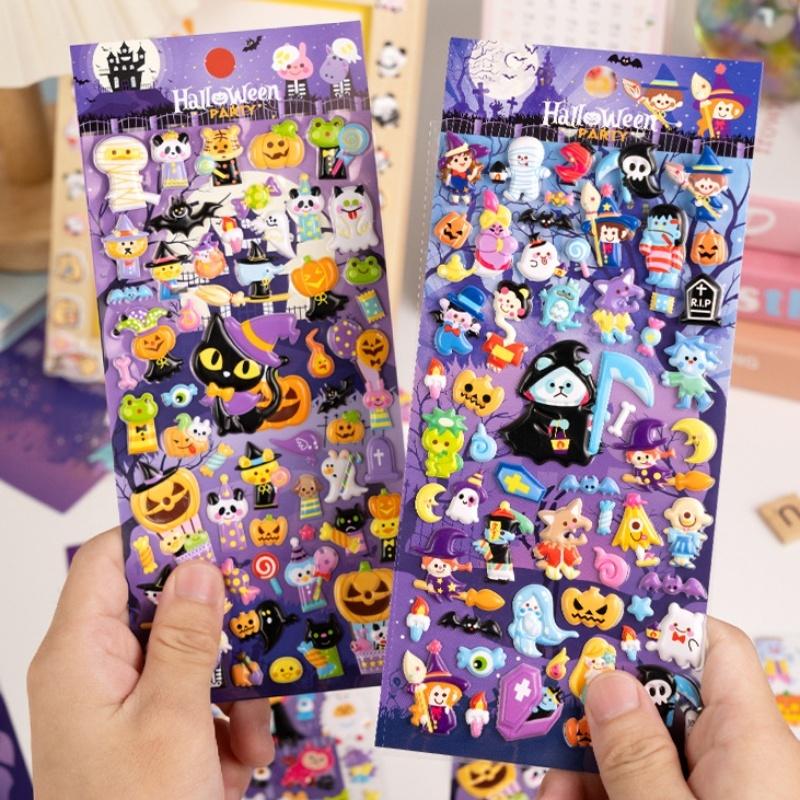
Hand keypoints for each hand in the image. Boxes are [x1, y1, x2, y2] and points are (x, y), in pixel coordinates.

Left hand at [28, 529, 273, 799]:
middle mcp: (97, 669)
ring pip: (189, 656)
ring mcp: (124, 704)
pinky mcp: (148, 734)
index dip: (157, 534)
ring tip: (252, 733)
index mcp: (79, 654)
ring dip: (233, 687)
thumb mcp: (172, 720)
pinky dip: (226, 724)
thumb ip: (186, 638)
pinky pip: (195, 700)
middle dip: (217, 624)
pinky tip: (242, 761)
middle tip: (264, 619)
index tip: (216, 524)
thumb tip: (199, 565)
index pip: (107, 561)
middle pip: (161, 608)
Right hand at [540, 618, 799, 798]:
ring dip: (591, 764)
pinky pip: (652, 787)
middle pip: (660, 702)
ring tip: (552, 789)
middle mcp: (740, 757)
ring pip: (647, 752)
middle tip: (548, 727)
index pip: (713, 645)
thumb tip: (606, 681)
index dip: (655, 627)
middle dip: (598, 716)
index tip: (592, 635)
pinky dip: (606, 791)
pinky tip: (569, 798)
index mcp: (749, 740)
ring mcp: (724, 790)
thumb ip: (637, 755)